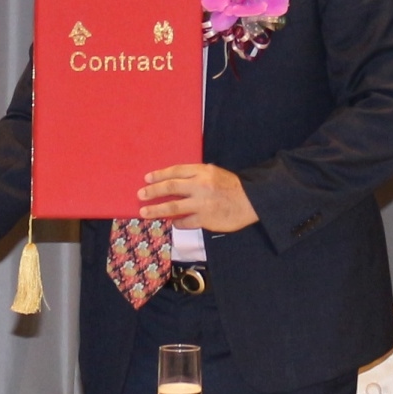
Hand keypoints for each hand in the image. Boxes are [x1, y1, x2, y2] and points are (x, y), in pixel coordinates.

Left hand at [136, 164, 258, 232]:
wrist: (251, 201)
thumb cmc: (231, 186)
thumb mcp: (214, 173)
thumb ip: (195, 175)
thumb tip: (173, 181)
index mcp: (202, 171)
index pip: (175, 171)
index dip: (159, 175)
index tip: (147, 179)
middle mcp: (200, 186)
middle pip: (170, 187)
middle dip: (153, 191)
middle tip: (141, 194)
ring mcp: (202, 203)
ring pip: (173, 207)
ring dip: (156, 210)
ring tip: (144, 212)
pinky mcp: (206, 219)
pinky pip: (185, 222)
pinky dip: (177, 222)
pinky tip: (172, 222)